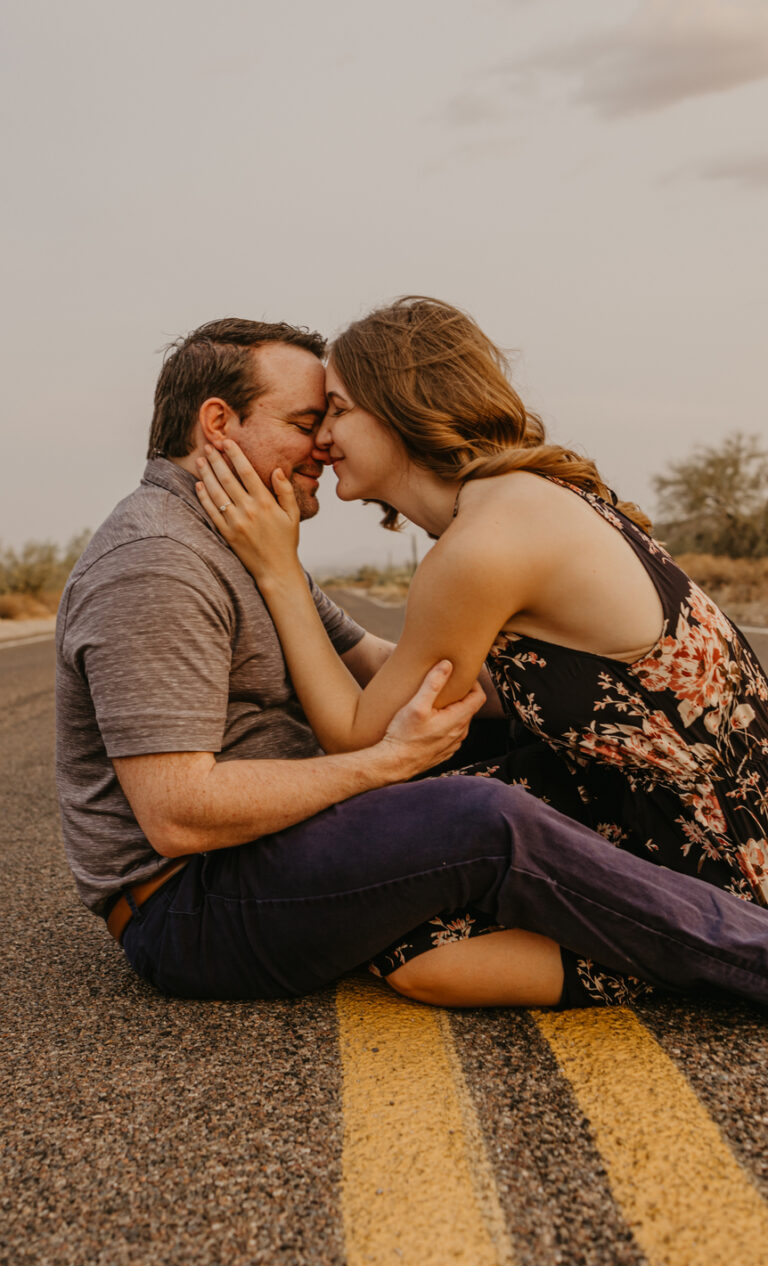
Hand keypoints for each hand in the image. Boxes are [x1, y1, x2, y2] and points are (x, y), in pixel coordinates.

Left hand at [195, 439, 301, 583]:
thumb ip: (285, 491)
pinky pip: (211, 511)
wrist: (275, 570)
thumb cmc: (286, 540)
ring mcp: (235, 522)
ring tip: (200, 461)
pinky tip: (198, 485)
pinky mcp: (226, 533)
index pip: (246, 472)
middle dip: (216, 460)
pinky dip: (203, 497)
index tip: (227, 442)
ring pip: (216, 492)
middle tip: (209, 446)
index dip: (235, 454)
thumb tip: (277, 470)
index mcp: (265, 502)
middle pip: (227, 478)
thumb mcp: (293, 515)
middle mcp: (248, 510)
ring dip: (206, 474)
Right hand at [378, 661, 485, 777]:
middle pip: (469, 708)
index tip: (460, 676)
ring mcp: (453, 745)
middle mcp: (460, 734)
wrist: (393, 764)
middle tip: (445, 686)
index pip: (479, 697)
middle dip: (461, 695)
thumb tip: (447, 665)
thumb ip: (433, 684)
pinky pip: (452, 734)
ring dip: (453, 710)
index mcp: (458, 720)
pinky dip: (446, 724)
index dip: (473, 684)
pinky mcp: (444, 753)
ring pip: (460, 722)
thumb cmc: (404, 736)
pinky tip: (431, 722)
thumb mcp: (417, 705)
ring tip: (436, 703)